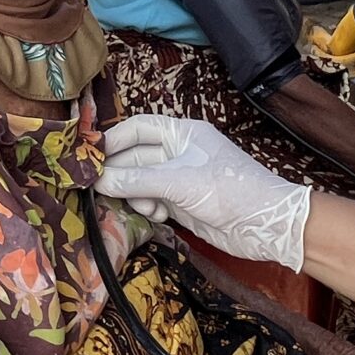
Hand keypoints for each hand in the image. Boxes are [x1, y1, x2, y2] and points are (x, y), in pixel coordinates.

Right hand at [95, 115, 312, 273]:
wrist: (266, 225)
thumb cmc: (231, 191)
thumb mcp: (180, 182)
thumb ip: (137, 180)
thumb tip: (99, 180)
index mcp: (182, 134)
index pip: (137, 128)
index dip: (112, 140)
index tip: (89, 158)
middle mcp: (178, 152)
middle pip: (134, 157)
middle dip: (120, 173)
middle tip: (100, 190)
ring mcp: (179, 179)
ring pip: (140, 182)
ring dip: (135, 195)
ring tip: (146, 206)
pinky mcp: (182, 203)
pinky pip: (151, 200)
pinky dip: (148, 208)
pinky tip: (158, 216)